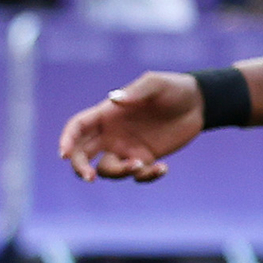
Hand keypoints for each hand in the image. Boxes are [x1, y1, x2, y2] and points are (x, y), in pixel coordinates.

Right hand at [54, 71, 202, 183]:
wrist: (198, 103)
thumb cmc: (173, 88)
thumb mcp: (156, 84)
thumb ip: (136, 91)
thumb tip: (115, 100)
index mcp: (107, 114)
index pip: (78, 127)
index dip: (67, 140)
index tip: (64, 155)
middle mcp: (112, 133)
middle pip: (83, 154)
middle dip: (80, 168)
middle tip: (90, 178)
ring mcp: (127, 147)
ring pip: (109, 169)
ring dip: (121, 172)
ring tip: (142, 164)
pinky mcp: (146, 158)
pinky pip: (138, 175)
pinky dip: (147, 176)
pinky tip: (164, 168)